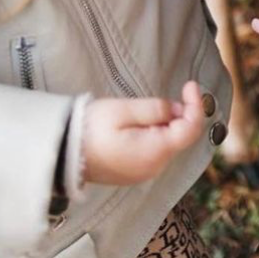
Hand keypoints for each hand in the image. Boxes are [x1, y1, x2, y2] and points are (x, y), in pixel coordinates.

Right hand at [82, 82, 202, 185]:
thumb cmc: (90, 129)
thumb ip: (155, 109)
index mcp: (154, 152)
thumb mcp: (123, 110)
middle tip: (168, 94)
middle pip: (181, 137)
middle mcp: (154, 167)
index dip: (196, 105)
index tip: (189, 85)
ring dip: (167, 123)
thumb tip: (177, 109)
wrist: (62, 155)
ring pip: (168, 143)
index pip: (190, 129)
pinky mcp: (134, 172)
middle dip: (181, 113)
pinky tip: (139, 123)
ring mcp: (144, 172)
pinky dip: (156, 134)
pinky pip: (155, 150)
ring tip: (145, 109)